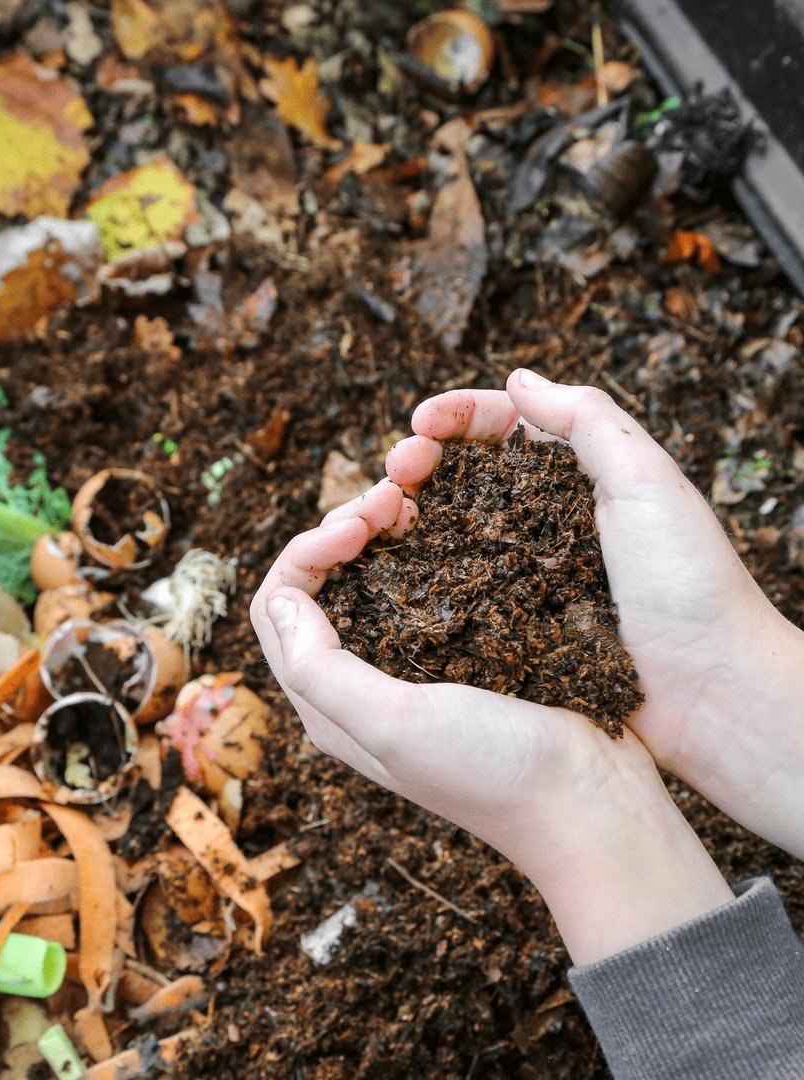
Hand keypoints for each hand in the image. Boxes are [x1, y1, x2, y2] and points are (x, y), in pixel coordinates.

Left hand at [251, 481, 732, 964]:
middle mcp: (357, 684)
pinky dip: (421, 547)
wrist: (591, 803)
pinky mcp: (458, 652)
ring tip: (413, 500)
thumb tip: (280, 599)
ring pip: (366, 578)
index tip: (358, 526)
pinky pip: (420, 585)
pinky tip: (446, 526)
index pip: (276, 607)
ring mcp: (409, 666)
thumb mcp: (395, 724)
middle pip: (317, 585)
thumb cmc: (493, 771)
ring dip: (377, 532)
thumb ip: (320, 669)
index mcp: (327, 704)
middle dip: (340, 531)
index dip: (304, 552)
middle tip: (390, 498)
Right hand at [386, 369, 803, 857]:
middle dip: (421, 459)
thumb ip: (588, 420)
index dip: (456, 416)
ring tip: (381, 513)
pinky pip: (454, 585)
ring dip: (410, 510)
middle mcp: (544, 518)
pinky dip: (420, 567)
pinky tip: (394, 563)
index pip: (504, 426)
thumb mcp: (647, 481)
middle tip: (395, 470)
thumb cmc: (689, 585)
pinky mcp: (509, 621)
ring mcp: (522, 571)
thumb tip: (518, 378)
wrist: (708, 694)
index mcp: (579, 475)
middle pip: (465, 473)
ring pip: (449, 526)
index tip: (420, 423)